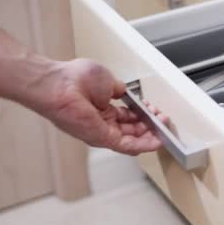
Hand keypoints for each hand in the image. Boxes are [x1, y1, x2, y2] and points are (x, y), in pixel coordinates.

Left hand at [31, 58, 167, 154]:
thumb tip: (126, 92)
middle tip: (163, 120)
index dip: (144, 114)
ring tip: (164, 129)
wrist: (59, 85)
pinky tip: (157, 141)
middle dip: (151, 125)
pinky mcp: (102, 138)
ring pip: (133, 140)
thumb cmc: (73, 79)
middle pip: (133, 130)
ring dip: (151, 135)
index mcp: (102, 109)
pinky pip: (128, 145)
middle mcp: (102, 122)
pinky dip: (144, 144)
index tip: (155, 110)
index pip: (129, 117)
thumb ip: (119, 89)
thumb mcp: (106, 80)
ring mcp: (102, 132)